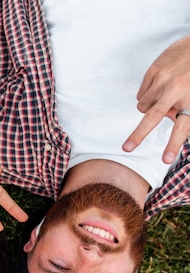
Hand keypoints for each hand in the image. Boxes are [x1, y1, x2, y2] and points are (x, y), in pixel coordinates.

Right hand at [123, 35, 189, 162]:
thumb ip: (185, 109)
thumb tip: (170, 118)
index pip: (182, 127)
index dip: (172, 144)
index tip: (165, 160)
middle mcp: (176, 91)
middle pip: (152, 118)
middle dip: (138, 135)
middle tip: (127, 148)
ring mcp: (162, 81)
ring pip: (144, 106)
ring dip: (149, 108)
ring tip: (163, 98)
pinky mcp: (153, 72)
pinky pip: (141, 93)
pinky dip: (147, 95)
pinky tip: (159, 87)